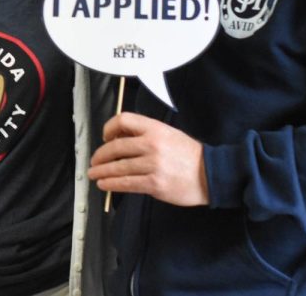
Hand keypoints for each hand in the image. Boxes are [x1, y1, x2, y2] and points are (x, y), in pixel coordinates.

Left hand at [89, 112, 208, 206]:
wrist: (211, 174)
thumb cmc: (189, 155)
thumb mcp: (169, 134)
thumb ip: (146, 134)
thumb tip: (119, 139)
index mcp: (155, 128)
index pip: (123, 120)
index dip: (109, 128)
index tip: (105, 137)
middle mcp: (152, 144)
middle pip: (115, 147)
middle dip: (100, 155)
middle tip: (94, 161)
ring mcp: (153, 165)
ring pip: (118, 167)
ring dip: (102, 171)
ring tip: (94, 174)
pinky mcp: (154, 184)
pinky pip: (126, 183)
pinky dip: (111, 184)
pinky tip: (104, 185)